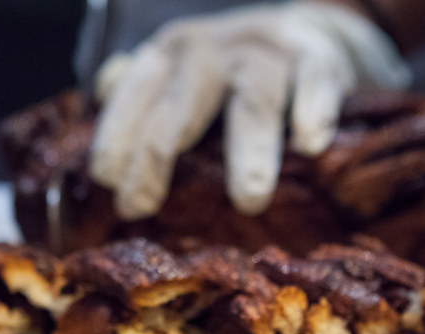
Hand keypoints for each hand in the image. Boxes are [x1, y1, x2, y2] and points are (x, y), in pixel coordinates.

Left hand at [89, 0, 410, 219]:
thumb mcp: (180, 84)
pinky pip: (315, 82)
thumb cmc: (232, 78)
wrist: (310, 35)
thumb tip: (106, 171)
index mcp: (171, 55)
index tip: (109, 185)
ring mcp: (266, 52)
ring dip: (249, 152)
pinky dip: (313, 112)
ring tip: (248, 200)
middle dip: (156, 157)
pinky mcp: (317, 58)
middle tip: (140, 207)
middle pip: (180, 104)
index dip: (116, 138)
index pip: (134, 95)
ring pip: (253, 101)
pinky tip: (309, 146)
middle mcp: (213, 49)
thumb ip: (142, 114)